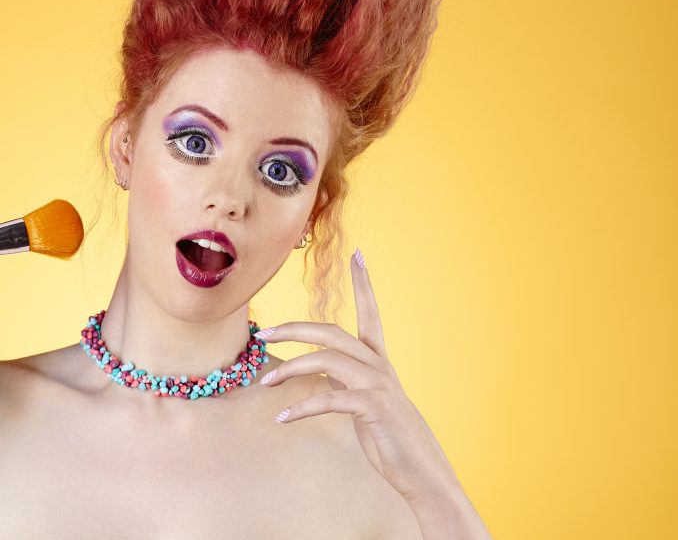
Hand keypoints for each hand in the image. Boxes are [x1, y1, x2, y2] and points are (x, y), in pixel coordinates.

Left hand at [253, 248, 458, 504]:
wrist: (422, 470)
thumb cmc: (390, 435)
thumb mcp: (365, 400)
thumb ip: (346, 379)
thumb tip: (321, 367)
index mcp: (378, 360)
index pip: (370, 312)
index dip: (363, 283)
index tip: (357, 253)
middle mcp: (379, 365)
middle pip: (331, 332)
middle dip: (295, 329)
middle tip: (265, 333)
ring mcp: (377, 384)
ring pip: (326, 361)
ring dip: (291, 370)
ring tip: (265, 386)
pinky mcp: (372, 407)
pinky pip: (329, 399)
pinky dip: (302, 407)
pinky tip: (283, 418)